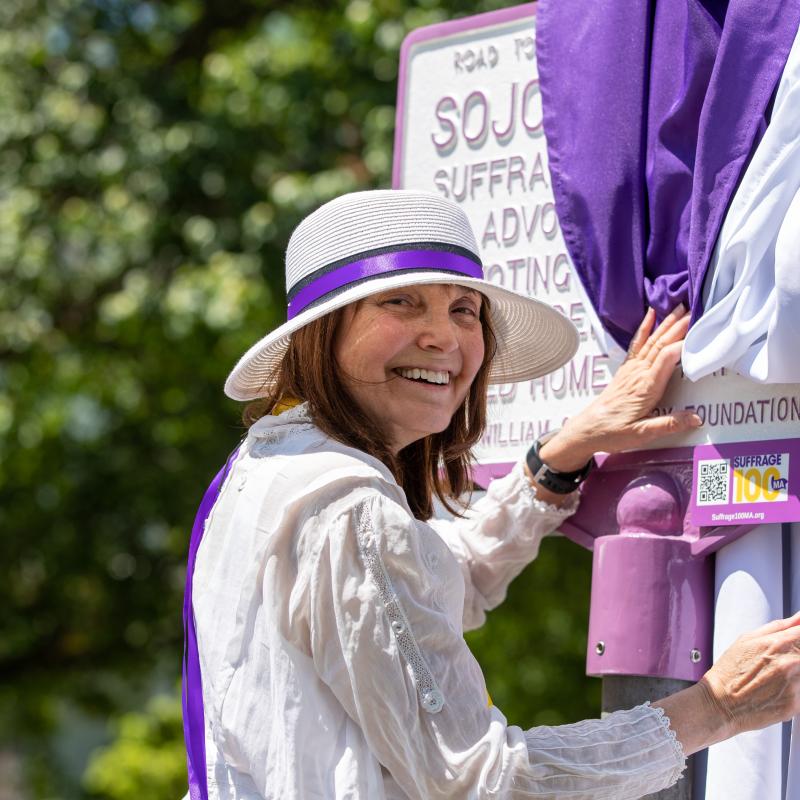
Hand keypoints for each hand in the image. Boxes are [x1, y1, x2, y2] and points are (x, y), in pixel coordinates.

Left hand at [539, 305, 701, 470]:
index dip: (683, 344)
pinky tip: (650, 315)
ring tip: (680, 307)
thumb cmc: (613, 433)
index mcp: (646, 387)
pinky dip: (644, 328)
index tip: (701, 332)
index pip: (666, 358)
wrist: (587, 430)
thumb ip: (669, 425)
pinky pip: (637, 345)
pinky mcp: (626, 370)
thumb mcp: (642, 434)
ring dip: (666, 323)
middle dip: (679, 326)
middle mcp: (638, 374)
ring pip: (651, 341)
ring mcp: (631, 370)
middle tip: (696, 310)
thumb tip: (696, 418)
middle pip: (661, 344)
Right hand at [702, 611, 799, 736]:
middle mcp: (790, 663)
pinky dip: (794, 690)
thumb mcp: (747, 640)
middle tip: (780, 664)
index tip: (797, 639)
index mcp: (778, 643)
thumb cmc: (729, 671)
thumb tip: (798, 618)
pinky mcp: (795, 705)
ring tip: (777, 678)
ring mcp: (795, 685)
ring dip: (796, 674)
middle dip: (796, 656)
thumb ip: (778, 627)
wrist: (720, 703)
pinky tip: (777, 691)